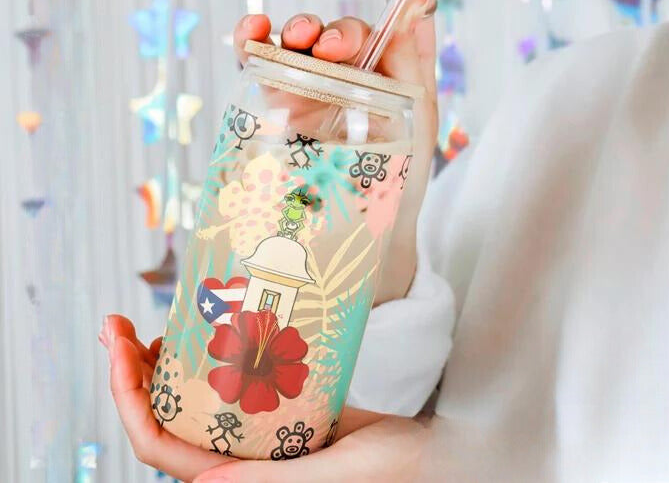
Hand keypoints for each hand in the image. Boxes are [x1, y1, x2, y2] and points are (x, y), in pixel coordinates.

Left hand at [102, 314, 418, 480]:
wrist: (425, 456)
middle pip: (162, 418)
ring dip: (162, 364)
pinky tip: (211, 329)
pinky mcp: (274, 412)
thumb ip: (274, 480)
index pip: (159, 445)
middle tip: (119, 324)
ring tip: (152, 325)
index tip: (119, 347)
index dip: (128, 398)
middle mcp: (235, 457)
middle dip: (131, 373)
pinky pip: (228, 386)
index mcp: (239, 479)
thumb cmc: (391, 473)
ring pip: (189, 401)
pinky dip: (210, 358)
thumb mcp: (335, 474)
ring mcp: (252, 434)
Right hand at [232, 0, 438, 304]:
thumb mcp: (417, 123)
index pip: (401, 7)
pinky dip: (254, 40)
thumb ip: (414, 68)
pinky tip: (252, 36)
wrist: (363, 238)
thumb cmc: (398, 182)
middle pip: (342, 28)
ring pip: (300, 39)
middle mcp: (354, 68)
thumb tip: (418, 9)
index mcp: (395, 66)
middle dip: (337, 30)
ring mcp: (314, 84)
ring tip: (296, 43)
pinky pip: (263, 60)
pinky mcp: (278, 102)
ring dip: (296, 29)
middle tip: (333, 49)